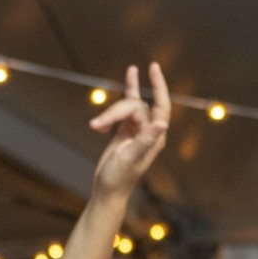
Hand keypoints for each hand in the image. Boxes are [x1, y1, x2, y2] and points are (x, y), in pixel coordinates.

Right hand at [89, 62, 171, 201]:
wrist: (107, 191)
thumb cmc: (119, 178)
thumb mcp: (130, 158)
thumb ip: (145, 140)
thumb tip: (162, 123)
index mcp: (154, 136)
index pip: (161, 104)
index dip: (158, 85)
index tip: (153, 67)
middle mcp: (148, 131)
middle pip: (134, 107)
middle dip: (115, 112)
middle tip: (97, 126)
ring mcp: (136, 131)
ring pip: (126, 109)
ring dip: (109, 115)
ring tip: (95, 127)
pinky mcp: (124, 133)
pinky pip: (122, 113)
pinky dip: (112, 111)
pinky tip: (109, 107)